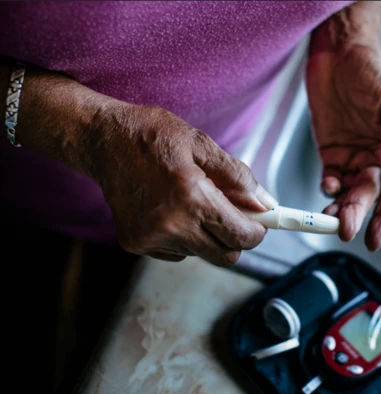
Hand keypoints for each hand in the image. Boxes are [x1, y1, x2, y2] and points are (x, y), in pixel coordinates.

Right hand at [86, 103, 276, 264]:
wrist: (103, 141)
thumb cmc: (154, 136)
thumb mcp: (202, 145)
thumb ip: (238, 177)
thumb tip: (264, 204)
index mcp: (191, 196)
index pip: (240, 236)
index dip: (256, 232)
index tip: (259, 223)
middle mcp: (171, 224)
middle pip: (225, 256)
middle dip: (235, 239)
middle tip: (233, 215)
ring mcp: (150, 238)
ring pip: (200, 254)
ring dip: (206, 235)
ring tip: (191, 202)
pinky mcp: (135, 244)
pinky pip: (176, 253)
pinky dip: (183, 237)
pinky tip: (170, 210)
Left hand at [306, 10, 380, 251]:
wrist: (339, 52)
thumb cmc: (372, 72)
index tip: (376, 238)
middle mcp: (378, 159)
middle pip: (370, 196)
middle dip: (358, 214)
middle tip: (346, 230)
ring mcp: (354, 158)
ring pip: (349, 193)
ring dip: (341, 207)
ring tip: (330, 218)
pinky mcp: (332, 154)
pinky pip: (331, 180)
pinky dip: (328, 188)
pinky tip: (327, 188)